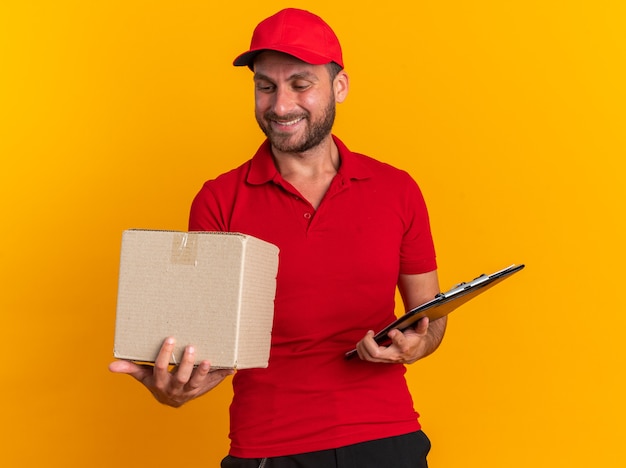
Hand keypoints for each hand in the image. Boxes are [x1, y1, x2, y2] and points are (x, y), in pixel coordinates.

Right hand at [109, 337, 233, 406]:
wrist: (172, 401)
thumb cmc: (157, 382)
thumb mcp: (144, 376)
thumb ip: (130, 369)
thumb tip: (110, 365)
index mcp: (160, 383)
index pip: (160, 369)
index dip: (165, 355)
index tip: (170, 338)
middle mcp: (175, 389)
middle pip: (181, 377)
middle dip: (186, 364)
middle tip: (191, 347)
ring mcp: (190, 391)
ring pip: (197, 383)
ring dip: (203, 371)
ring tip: (209, 360)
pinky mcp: (204, 389)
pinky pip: (213, 383)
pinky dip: (222, 375)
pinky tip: (230, 366)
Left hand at [355, 317, 436, 364]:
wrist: (415, 352)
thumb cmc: (415, 339)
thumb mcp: (420, 331)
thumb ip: (422, 326)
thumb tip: (424, 319)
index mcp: (405, 347)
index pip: (400, 344)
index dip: (396, 337)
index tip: (392, 331)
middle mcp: (394, 355)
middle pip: (376, 353)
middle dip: (369, 342)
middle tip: (370, 332)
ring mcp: (386, 359)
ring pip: (369, 357)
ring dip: (363, 346)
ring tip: (367, 335)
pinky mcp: (380, 360)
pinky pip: (366, 358)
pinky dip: (362, 350)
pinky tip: (365, 340)